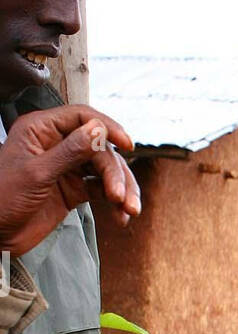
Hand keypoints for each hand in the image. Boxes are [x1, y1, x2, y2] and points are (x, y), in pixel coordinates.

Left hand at [0, 105, 140, 257]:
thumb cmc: (2, 199)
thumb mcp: (36, 173)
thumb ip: (69, 152)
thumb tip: (99, 129)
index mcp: (42, 130)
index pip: (82, 117)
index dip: (107, 128)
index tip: (126, 144)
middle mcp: (56, 144)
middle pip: (99, 148)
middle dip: (115, 173)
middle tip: (120, 196)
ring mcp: (66, 168)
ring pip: (104, 170)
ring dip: (120, 189)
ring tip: (128, 210)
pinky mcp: (73, 190)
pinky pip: (101, 190)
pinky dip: (114, 203)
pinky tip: (121, 216)